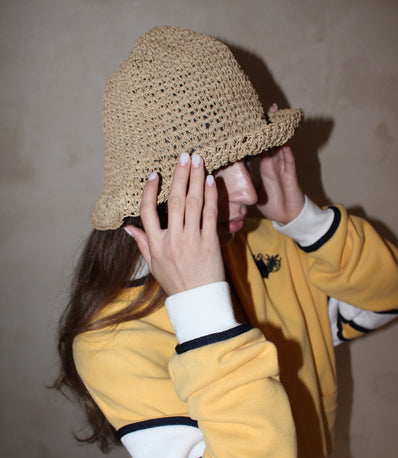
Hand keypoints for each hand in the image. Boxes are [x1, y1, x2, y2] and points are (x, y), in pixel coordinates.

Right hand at [125, 153, 224, 295]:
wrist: (198, 302)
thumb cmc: (176, 283)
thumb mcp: (153, 266)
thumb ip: (142, 244)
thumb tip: (127, 228)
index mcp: (156, 245)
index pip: (147, 212)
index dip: (149, 192)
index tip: (154, 175)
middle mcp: (172, 241)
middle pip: (174, 202)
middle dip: (179, 176)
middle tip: (183, 155)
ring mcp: (192, 241)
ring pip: (193, 204)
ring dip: (195, 179)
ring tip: (198, 160)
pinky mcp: (210, 243)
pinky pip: (210, 215)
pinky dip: (210, 196)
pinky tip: (210, 180)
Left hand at [255, 105, 304, 223]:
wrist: (288, 218)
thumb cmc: (273, 203)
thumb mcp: (254, 191)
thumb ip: (245, 183)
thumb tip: (227, 179)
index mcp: (266, 166)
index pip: (260, 145)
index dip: (256, 132)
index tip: (250, 117)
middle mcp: (275, 164)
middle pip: (271, 141)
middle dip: (270, 124)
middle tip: (268, 106)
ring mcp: (283, 169)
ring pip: (281, 147)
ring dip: (278, 133)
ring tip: (277, 116)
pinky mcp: (290, 178)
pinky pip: (289, 163)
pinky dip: (287, 153)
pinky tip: (284, 142)